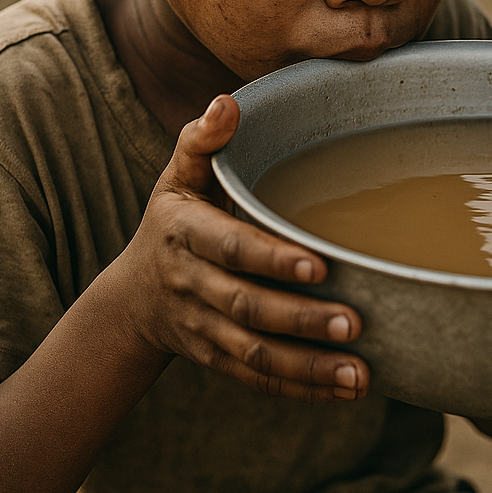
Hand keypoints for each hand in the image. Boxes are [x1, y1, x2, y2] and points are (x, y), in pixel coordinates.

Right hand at [110, 95, 369, 401]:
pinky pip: (260, 378)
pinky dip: (303, 389)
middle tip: (354, 323)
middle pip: (248, 308)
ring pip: (257, 354)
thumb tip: (227, 103)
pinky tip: (348, 389)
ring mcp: (205, 330)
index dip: (271, 258)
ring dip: (309, 367)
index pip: (230, 249)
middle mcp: (194, 287)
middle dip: (301, 318)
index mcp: (185, 235)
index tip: (319, 263)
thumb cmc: (173, 223)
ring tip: (360, 372)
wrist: (131, 300)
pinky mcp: (219, 360)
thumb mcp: (176, 180)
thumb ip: (200, 143)